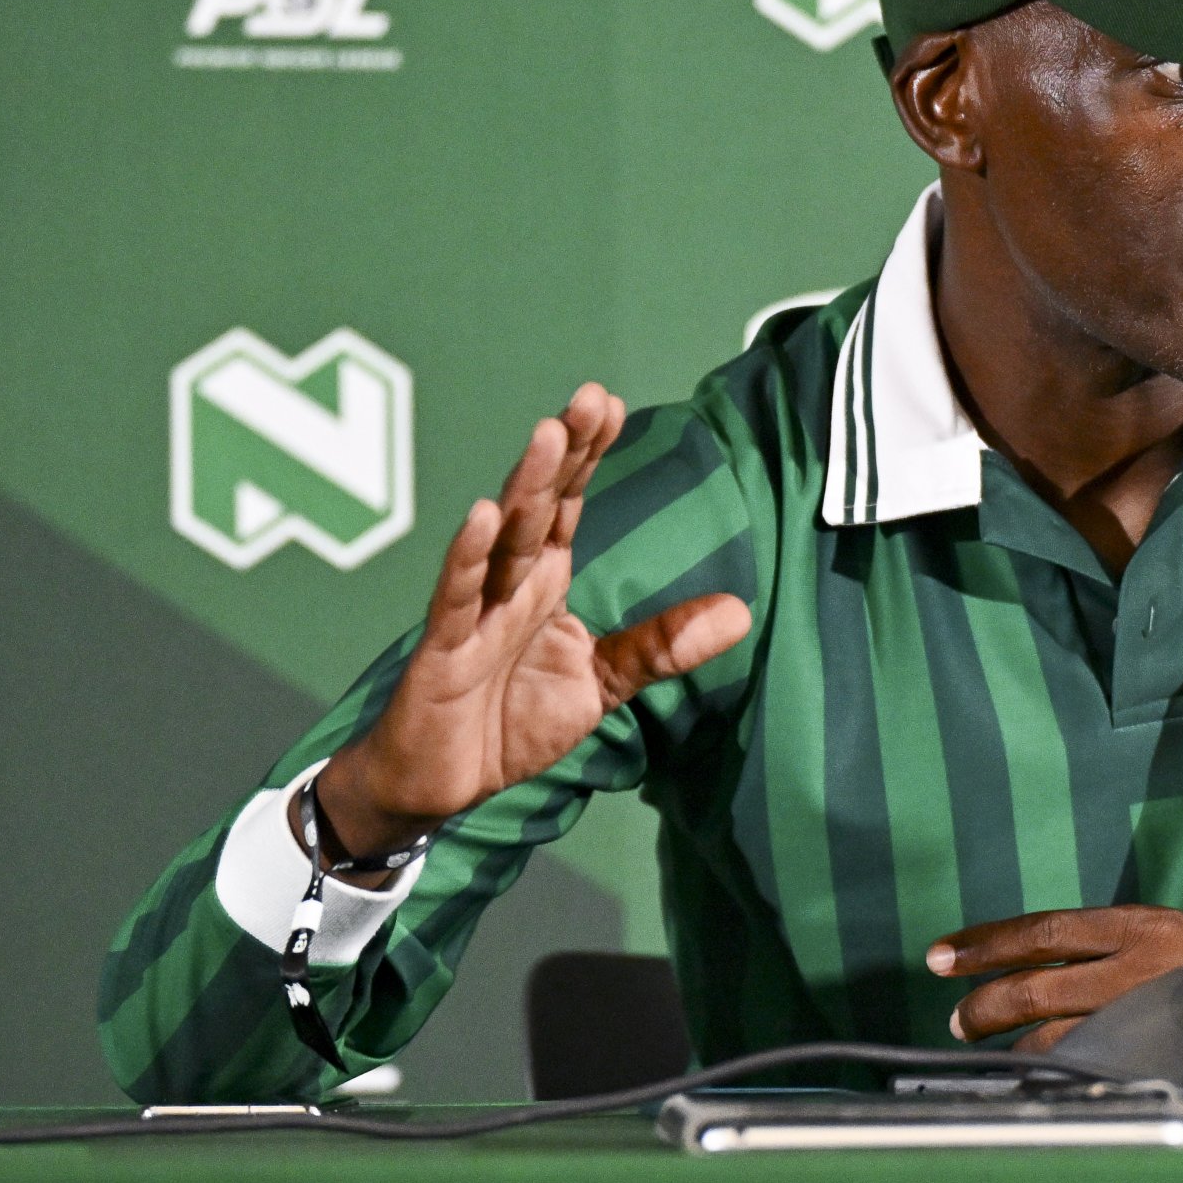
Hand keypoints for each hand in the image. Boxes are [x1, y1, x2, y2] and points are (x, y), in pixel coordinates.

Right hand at [311, 384, 751, 868]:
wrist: (442, 785)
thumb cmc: (510, 723)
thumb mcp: (601, 685)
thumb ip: (660, 646)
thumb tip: (740, 611)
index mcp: (544, 584)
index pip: (568, 505)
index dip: (588, 455)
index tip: (610, 403)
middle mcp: (510, 585)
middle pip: (540, 506)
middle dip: (564, 452)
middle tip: (589, 397)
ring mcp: (474, 612)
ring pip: (503, 539)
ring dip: (525, 486)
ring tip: (547, 435)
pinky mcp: (446, 650)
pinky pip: (458, 597)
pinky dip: (469, 557)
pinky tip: (483, 516)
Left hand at [927, 905, 1182, 1051]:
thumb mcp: (1168, 931)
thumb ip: (1112, 944)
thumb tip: (1046, 959)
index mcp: (1135, 925)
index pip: (1043, 929)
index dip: (988, 942)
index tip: (945, 953)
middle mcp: (1132, 965)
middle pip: (1037, 981)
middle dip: (986, 1000)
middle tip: (957, 1016)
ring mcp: (1140, 1012)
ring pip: (1053, 1030)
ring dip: (1011, 1041)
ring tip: (983, 1042)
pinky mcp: (1151, 1050)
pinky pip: (1086, 1061)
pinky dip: (1052, 1065)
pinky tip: (1031, 1070)